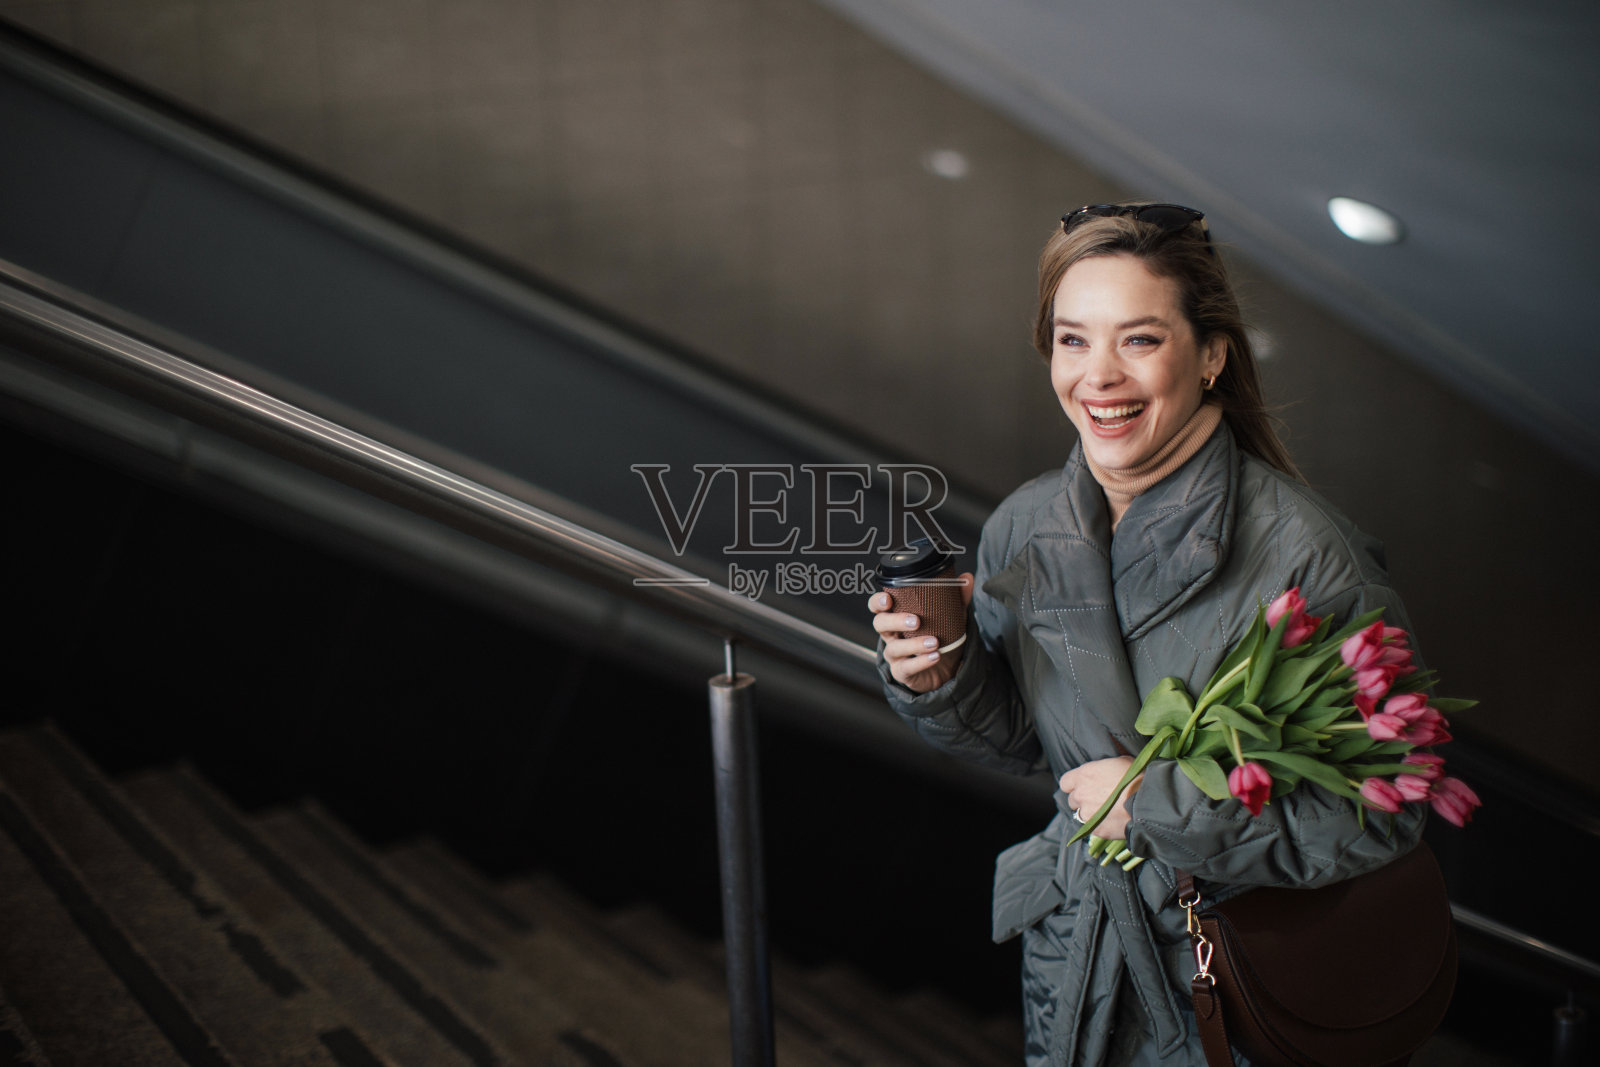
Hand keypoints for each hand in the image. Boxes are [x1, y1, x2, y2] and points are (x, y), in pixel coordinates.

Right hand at [868, 573, 973, 692]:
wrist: (947, 668)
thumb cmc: (940, 637)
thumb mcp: (950, 616)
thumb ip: (957, 598)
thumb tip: (967, 578)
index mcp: (896, 617)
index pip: (877, 607)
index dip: (878, 602)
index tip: (888, 599)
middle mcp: (891, 635)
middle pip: (880, 624)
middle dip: (895, 620)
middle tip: (916, 621)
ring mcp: (895, 655)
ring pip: (894, 648)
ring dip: (914, 644)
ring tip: (934, 642)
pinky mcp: (902, 672)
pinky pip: (906, 667)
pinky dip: (921, 662)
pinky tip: (935, 656)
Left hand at [1059, 757, 1141, 839]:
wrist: (1149, 802)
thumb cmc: (1137, 777)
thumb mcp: (1119, 762)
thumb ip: (1103, 768)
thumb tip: (1104, 769)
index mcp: (1084, 775)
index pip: (1065, 782)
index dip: (1074, 785)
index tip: (1083, 786)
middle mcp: (1081, 795)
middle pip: (1073, 800)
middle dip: (1083, 800)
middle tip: (1099, 799)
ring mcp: (1088, 814)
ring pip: (1081, 815)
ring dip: (1091, 813)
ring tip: (1107, 811)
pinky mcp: (1097, 830)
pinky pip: (1093, 828)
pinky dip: (1100, 825)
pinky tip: (1113, 821)